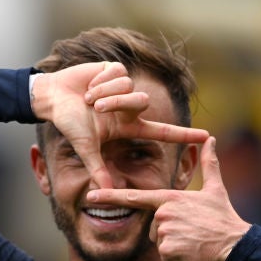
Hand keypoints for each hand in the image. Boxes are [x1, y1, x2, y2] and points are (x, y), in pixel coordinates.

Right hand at [35, 62, 208, 185]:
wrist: (53, 99)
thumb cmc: (69, 123)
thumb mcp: (85, 147)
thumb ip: (98, 167)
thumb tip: (106, 191)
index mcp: (127, 125)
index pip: (161, 131)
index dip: (183, 134)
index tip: (206, 137)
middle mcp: (129, 107)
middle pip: (141, 102)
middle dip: (118, 103)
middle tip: (97, 108)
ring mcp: (123, 87)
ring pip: (129, 87)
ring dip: (105, 93)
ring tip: (88, 99)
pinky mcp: (114, 70)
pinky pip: (118, 73)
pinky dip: (100, 81)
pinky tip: (89, 84)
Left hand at [86, 137, 250, 260]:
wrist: (234, 242)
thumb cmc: (223, 216)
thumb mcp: (215, 188)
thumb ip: (208, 164)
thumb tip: (210, 138)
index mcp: (169, 198)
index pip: (135, 197)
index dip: (110, 196)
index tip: (90, 195)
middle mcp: (163, 214)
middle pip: (154, 227)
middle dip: (170, 232)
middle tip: (191, 230)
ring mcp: (165, 232)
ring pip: (160, 243)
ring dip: (175, 245)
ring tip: (193, 239)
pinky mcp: (168, 251)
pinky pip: (165, 257)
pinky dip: (177, 258)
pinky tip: (191, 251)